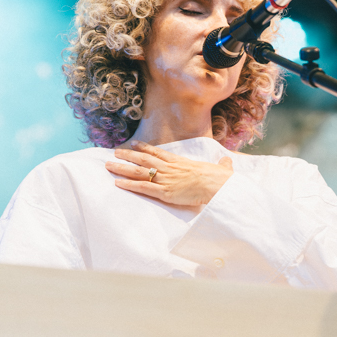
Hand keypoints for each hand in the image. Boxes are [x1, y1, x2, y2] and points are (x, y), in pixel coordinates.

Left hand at [105, 140, 233, 205]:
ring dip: (122, 168)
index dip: (144, 148)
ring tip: (109, 165)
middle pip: (144, 160)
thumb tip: (227, 161)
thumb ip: (222, 165)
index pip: (158, 153)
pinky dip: (129, 185)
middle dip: (128, 156)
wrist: (217, 185)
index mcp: (180, 162)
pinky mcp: (164, 192)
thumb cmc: (220, 178)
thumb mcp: (221, 168)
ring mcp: (165, 179)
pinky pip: (143, 187)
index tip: (134, 144)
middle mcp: (169, 168)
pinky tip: (117, 183)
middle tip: (115, 152)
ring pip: (139, 172)